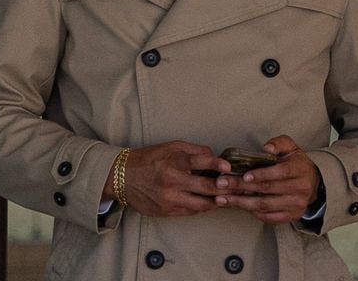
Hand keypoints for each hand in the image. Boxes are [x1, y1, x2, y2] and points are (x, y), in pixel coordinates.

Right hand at [104, 141, 230, 217]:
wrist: (121, 178)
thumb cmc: (148, 159)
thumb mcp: (169, 147)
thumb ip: (193, 150)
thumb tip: (214, 156)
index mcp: (173, 162)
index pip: (200, 162)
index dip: (217, 165)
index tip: (228, 167)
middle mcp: (172, 181)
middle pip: (206, 187)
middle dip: (224, 188)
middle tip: (236, 186)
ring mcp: (169, 199)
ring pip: (201, 204)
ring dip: (217, 201)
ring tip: (228, 197)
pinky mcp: (166, 211)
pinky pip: (190, 211)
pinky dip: (202, 207)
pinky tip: (211, 203)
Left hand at [214, 135, 320, 223]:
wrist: (314, 183)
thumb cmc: (296, 163)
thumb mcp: (291, 147)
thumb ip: (279, 143)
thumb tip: (267, 148)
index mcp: (300, 170)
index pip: (280, 173)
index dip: (262, 174)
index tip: (244, 175)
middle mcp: (300, 189)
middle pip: (267, 189)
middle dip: (242, 187)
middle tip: (222, 183)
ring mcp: (296, 205)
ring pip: (265, 206)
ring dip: (241, 203)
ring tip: (223, 198)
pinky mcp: (291, 216)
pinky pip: (269, 217)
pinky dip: (252, 213)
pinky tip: (238, 206)